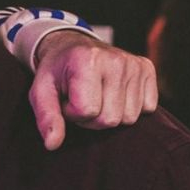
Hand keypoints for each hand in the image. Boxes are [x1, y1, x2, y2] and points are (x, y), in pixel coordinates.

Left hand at [28, 28, 158, 149]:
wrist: (73, 45)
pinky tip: (114, 94)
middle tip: (81, 100)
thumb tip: (53, 144)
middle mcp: (116, 60)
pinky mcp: (147, 69)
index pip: (87, 112)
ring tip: (96, 96)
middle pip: (110, 119)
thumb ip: (46, 117)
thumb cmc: (57, 72)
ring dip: (109, 114)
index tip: (66, 100)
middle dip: (91, 118)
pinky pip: (147, 108)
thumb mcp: (41, 92)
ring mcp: (135, 65)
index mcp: (87, 61)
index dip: (72, 114)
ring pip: (128, 118)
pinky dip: (128, 108)